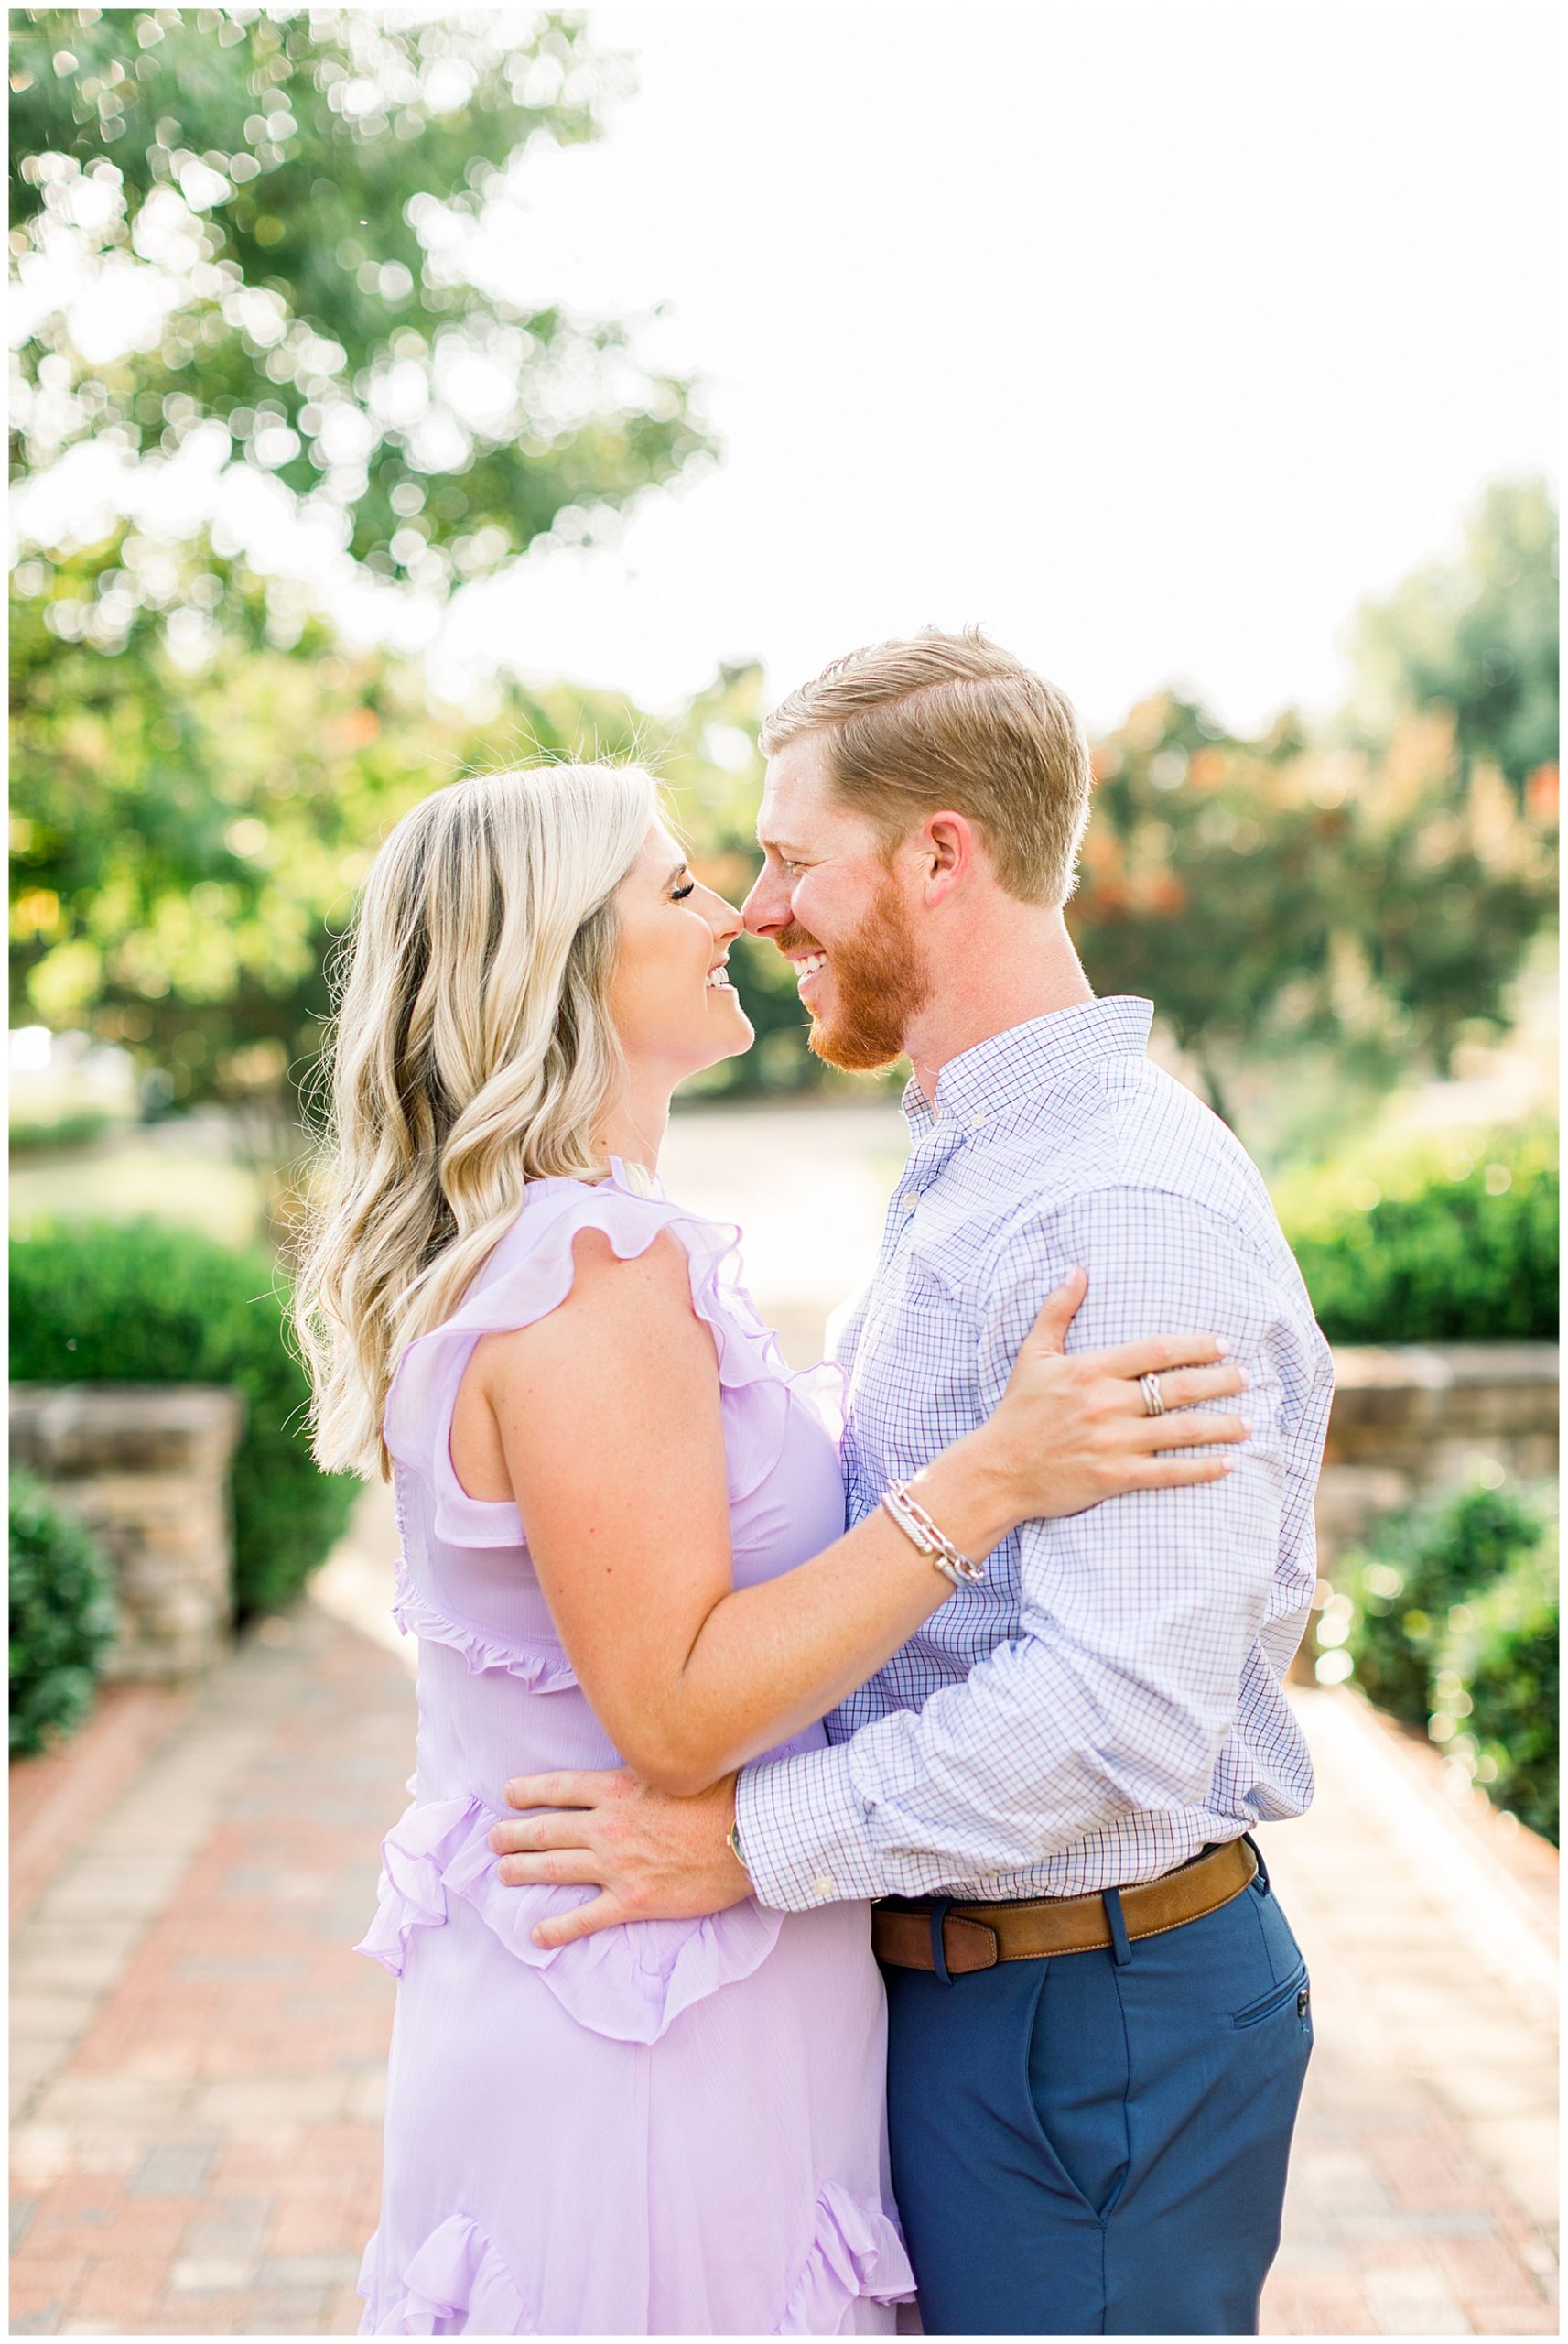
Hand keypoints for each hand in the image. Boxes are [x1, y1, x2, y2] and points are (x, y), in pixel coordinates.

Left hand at [487, 1766, 751, 1947]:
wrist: (748, 1836)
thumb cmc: (720, 1795)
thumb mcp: (673, 1768)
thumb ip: (643, 1769)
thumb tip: (631, 1762)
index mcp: (616, 1788)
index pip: (559, 1788)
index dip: (528, 1792)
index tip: (508, 1795)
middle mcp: (607, 1826)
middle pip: (547, 1830)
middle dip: (514, 1834)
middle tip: (493, 1839)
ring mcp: (616, 1865)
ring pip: (555, 1869)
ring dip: (523, 1871)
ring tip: (503, 1874)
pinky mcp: (632, 1900)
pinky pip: (585, 1918)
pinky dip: (557, 1928)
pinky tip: (538, 1935)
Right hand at [986, 1269, 1248, 1520]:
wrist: (997, 1471)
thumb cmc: (1018, 1412)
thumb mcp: (1033, 1355)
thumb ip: (1058, 1311)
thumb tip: (1077, 1270)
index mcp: (1090, 1370)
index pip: (1155, 1350)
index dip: (1194, 1346)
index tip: (1222, 1345)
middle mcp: (1105, 1403)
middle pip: (1177, 1388)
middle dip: (1219, 1382)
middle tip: (1247, 1378)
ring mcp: (1112, 1442)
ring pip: (1180, 1431)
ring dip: (1221, 1426)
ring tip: (1249, 1423)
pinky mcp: (1114, 1477)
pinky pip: (1168, 1473)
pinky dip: (1201, 1469)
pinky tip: (1227, 1464)